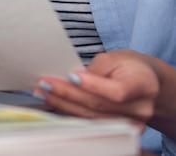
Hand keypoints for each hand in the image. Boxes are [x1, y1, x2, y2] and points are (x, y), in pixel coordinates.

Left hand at [33, 50, 159, 129]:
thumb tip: (71, 78)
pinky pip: (91, 121)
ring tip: (42, 92)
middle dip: (68, 94)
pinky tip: (54, 102)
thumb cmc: (128, 65)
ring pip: (92, 116)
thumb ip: (96, 69)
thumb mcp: (114, 57)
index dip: (93, 85)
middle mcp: (140, 109)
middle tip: (45, 83)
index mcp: (144, 85)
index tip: (69, 75)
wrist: (144, 81)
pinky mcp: (119, 130)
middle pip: (99, 105)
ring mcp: (132, 124)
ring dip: (63, 104)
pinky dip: (71, 111)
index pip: (117, 91)